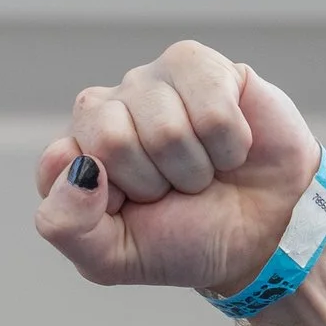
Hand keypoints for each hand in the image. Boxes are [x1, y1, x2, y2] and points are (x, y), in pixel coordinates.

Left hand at [34, 43, 319, 295]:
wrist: (263, 235)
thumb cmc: (186, 238)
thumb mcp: (113, 259)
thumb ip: (66, 225)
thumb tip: (79, 169)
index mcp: (76, 150)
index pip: (61, 162)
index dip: (106, 198)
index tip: (130, 208)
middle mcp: (109, 106)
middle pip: (112, 139)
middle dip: (153, 183)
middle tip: (173, 190)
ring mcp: (154, 80)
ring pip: (167, 128)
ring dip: (195, 168)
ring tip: (204, 171)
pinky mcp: (201, 66)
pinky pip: (213, 110)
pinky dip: (230, 145)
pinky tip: (231, 147)